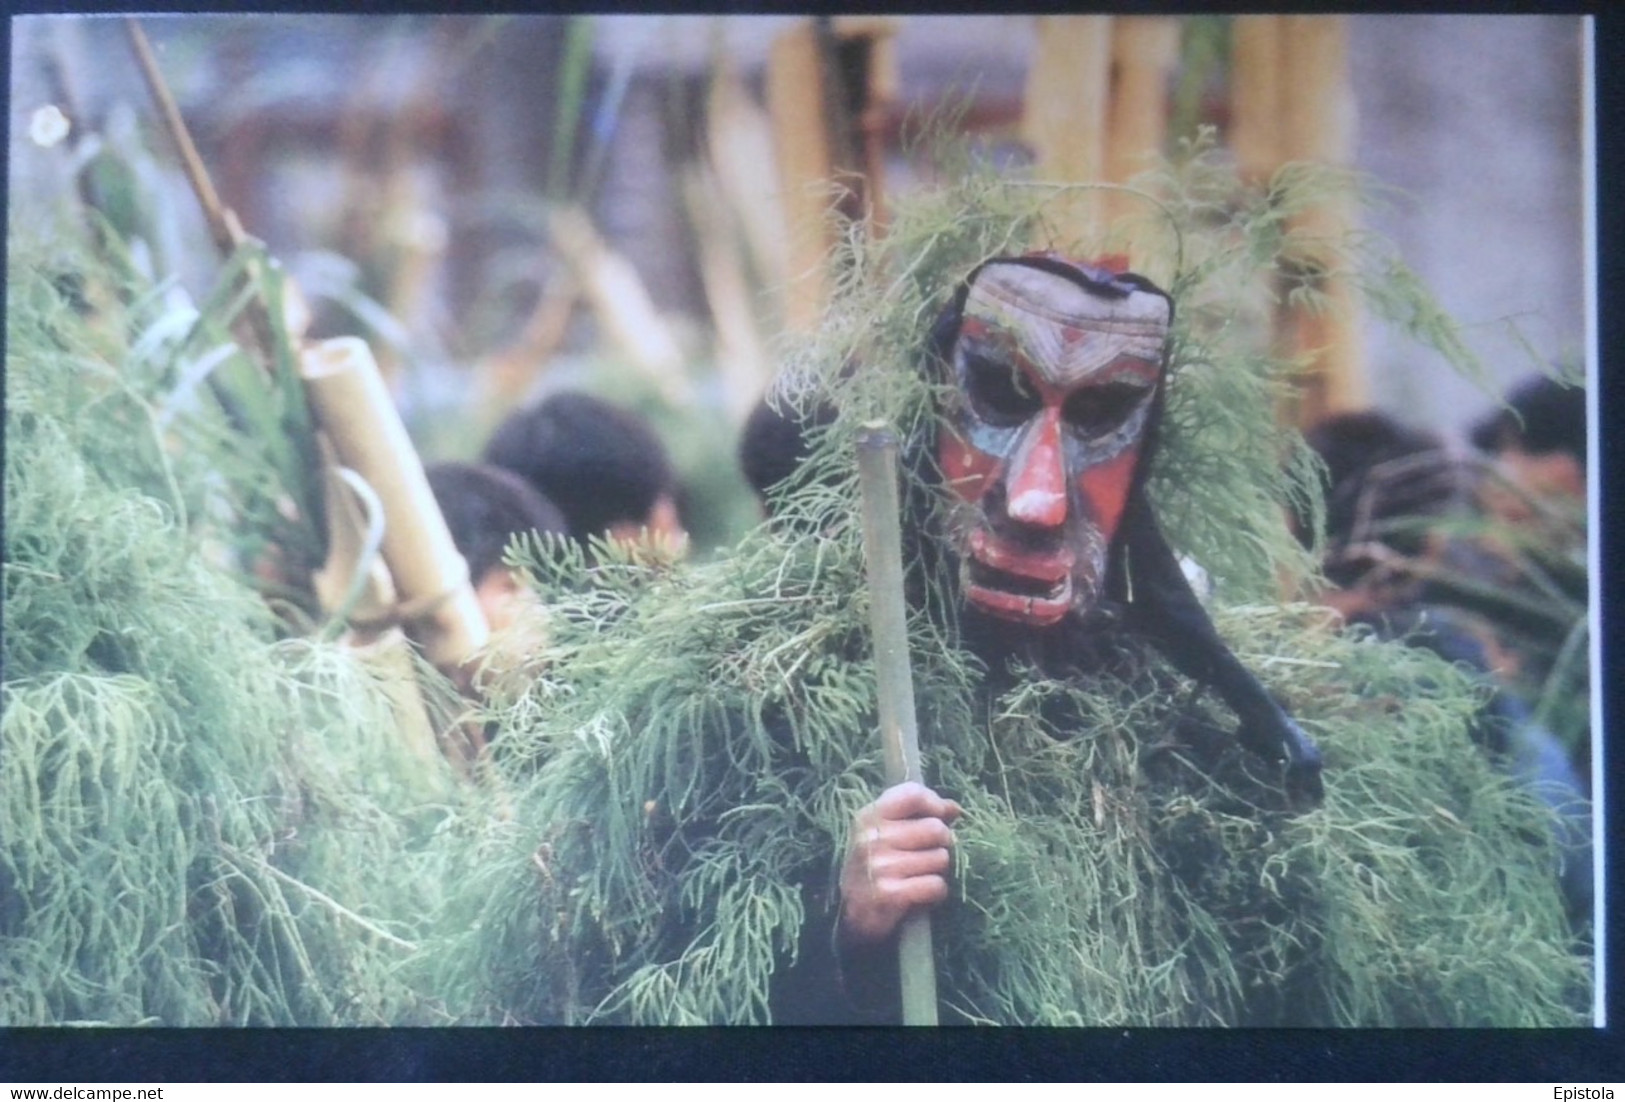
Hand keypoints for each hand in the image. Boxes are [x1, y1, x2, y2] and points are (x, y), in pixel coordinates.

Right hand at [838, 781, 962, 944]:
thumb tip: (954, 808)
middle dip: (940, 845)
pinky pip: (937, 885)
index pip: (913, 794)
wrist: (853, 917)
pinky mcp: (891, 894)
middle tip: (926, 857)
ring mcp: (880, 866)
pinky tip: (921, 894)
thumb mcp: (884, 834)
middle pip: (936, 829)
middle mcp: (871, 838)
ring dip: (937, 871)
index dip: (935, 805)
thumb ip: (917, 816)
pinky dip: (936, 893)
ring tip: (919, 877)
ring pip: (940, 859)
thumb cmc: (875, 868)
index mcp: (869, 817)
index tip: (940, 817)